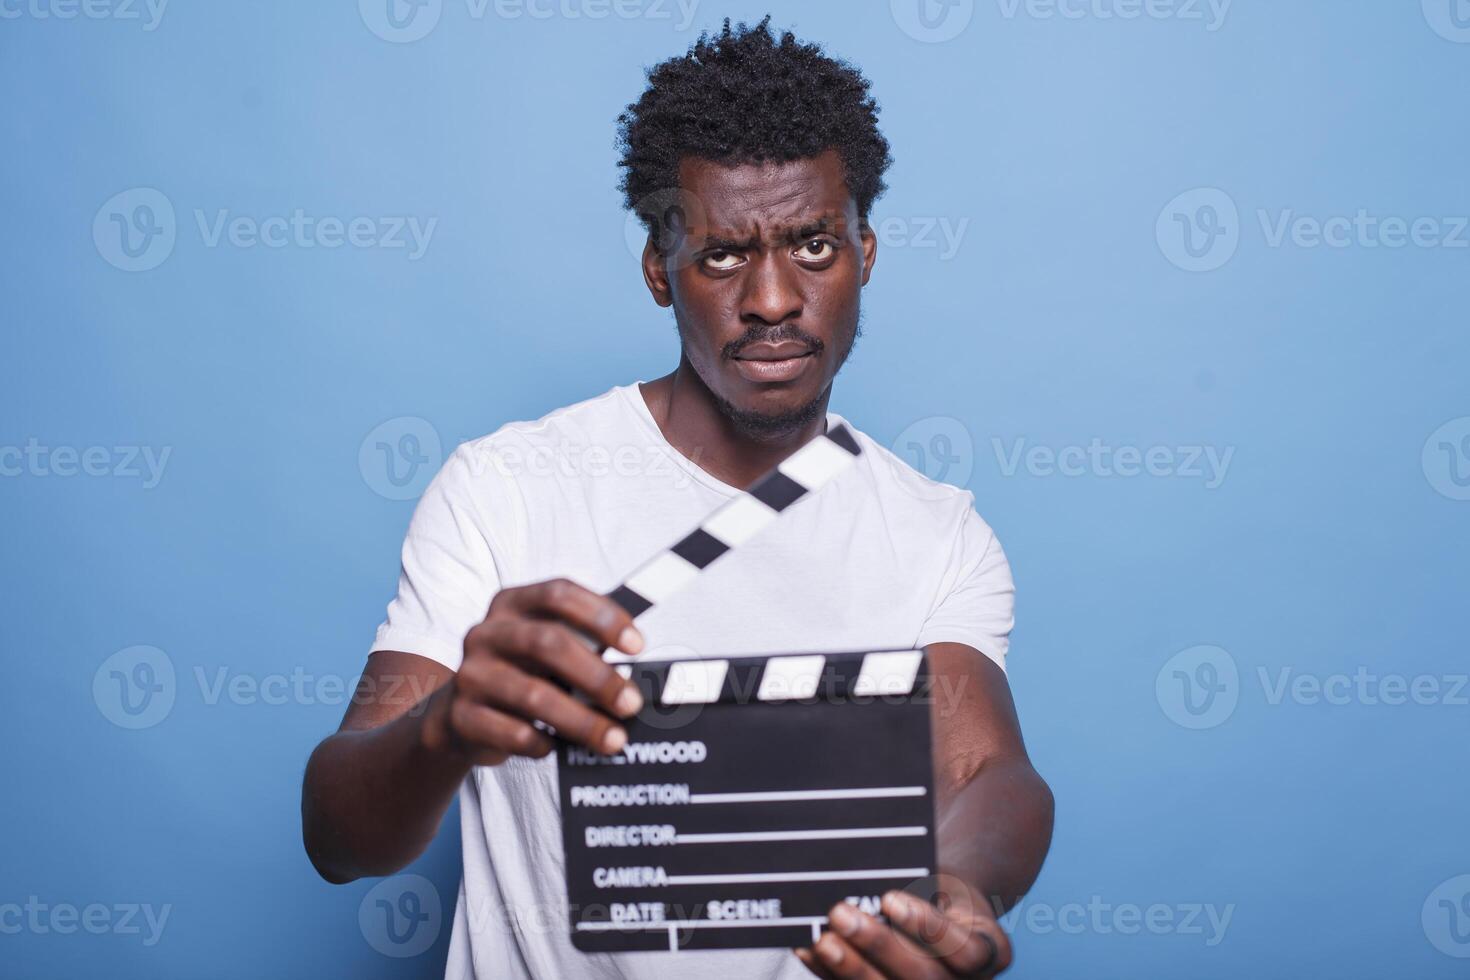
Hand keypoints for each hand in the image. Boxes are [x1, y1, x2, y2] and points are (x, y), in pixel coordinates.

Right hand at [420, 578, 645, 764]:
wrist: (456, 715)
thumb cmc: (522, 675)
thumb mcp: (546, 651)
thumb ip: (584, 649)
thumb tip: (639, 675)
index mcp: (511, 604)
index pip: (558, 594)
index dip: (602, 616)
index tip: (637, 645)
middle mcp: (486, 633)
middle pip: (547, 643)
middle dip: (598, 676)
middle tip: (631, 703)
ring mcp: (469, 675)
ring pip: (533, 695)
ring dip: (582, 720)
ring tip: (614, 739)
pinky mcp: (461, 717)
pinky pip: (513, 733)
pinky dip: (543, 743)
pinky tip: (557, 747)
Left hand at [796, 884, 1010, 979]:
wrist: (941, 911)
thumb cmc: (943, 890)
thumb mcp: (947, 882)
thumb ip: (923, 885)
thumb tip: (868, 873)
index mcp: (989, 952)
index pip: (966, 953)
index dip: (928, 928)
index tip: (890, 897)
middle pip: (924, 978)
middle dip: (879, 946)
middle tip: (841, 913)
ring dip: (852, 968)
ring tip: (823, 938)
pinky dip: (830, 975)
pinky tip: (808, 949)